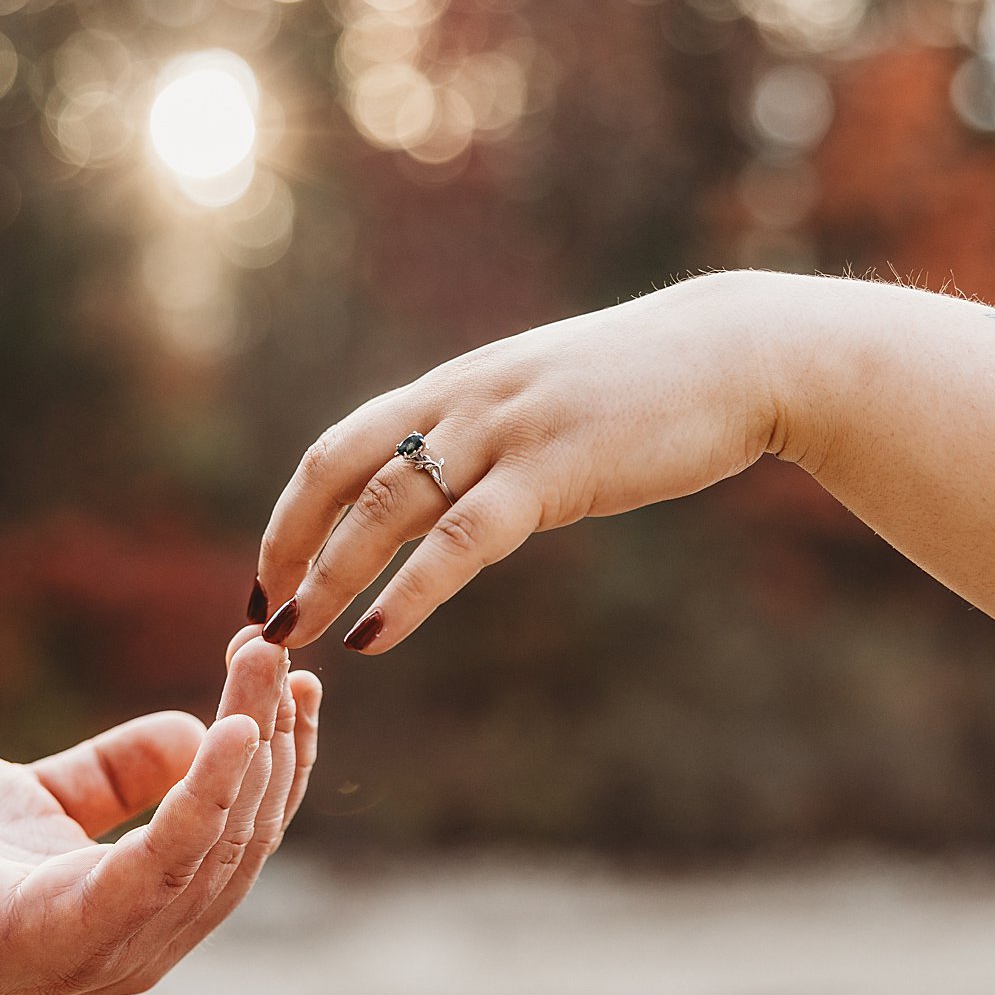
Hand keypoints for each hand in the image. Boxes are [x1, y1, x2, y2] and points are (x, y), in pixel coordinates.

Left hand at [0, 635, 321, 994]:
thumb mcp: (37, 797)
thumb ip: (115, 773)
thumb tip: (194, 729)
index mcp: (139, 914)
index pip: (239, 835)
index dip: (276, 757)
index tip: (290, 675)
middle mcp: (141, 943)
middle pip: (243, 837)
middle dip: (274, 741)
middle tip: (278, 655)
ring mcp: (106, 948)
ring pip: (218, 845)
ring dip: (253, 751)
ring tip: (265, 669)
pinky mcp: (62, 934)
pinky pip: (161, 861)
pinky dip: (206, 796)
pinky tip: (228, 732)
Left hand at [254, 270, 828, 651]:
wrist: (735, 356)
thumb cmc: (647, 388)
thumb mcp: (545, 403)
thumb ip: (490, 439)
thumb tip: (454, 488)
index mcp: (453, 388)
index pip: (339, 448)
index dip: (294, 514)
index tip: (269, 574)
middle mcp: (460, 402)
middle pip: (340, 474)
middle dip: (288, 549)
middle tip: (259, 621)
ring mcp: (503, 431)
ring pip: (384, 508)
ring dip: (329, 577)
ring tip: (292, 638)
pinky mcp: (550, 469)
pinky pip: (459, 540)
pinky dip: (407, 592)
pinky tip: (375, 635)